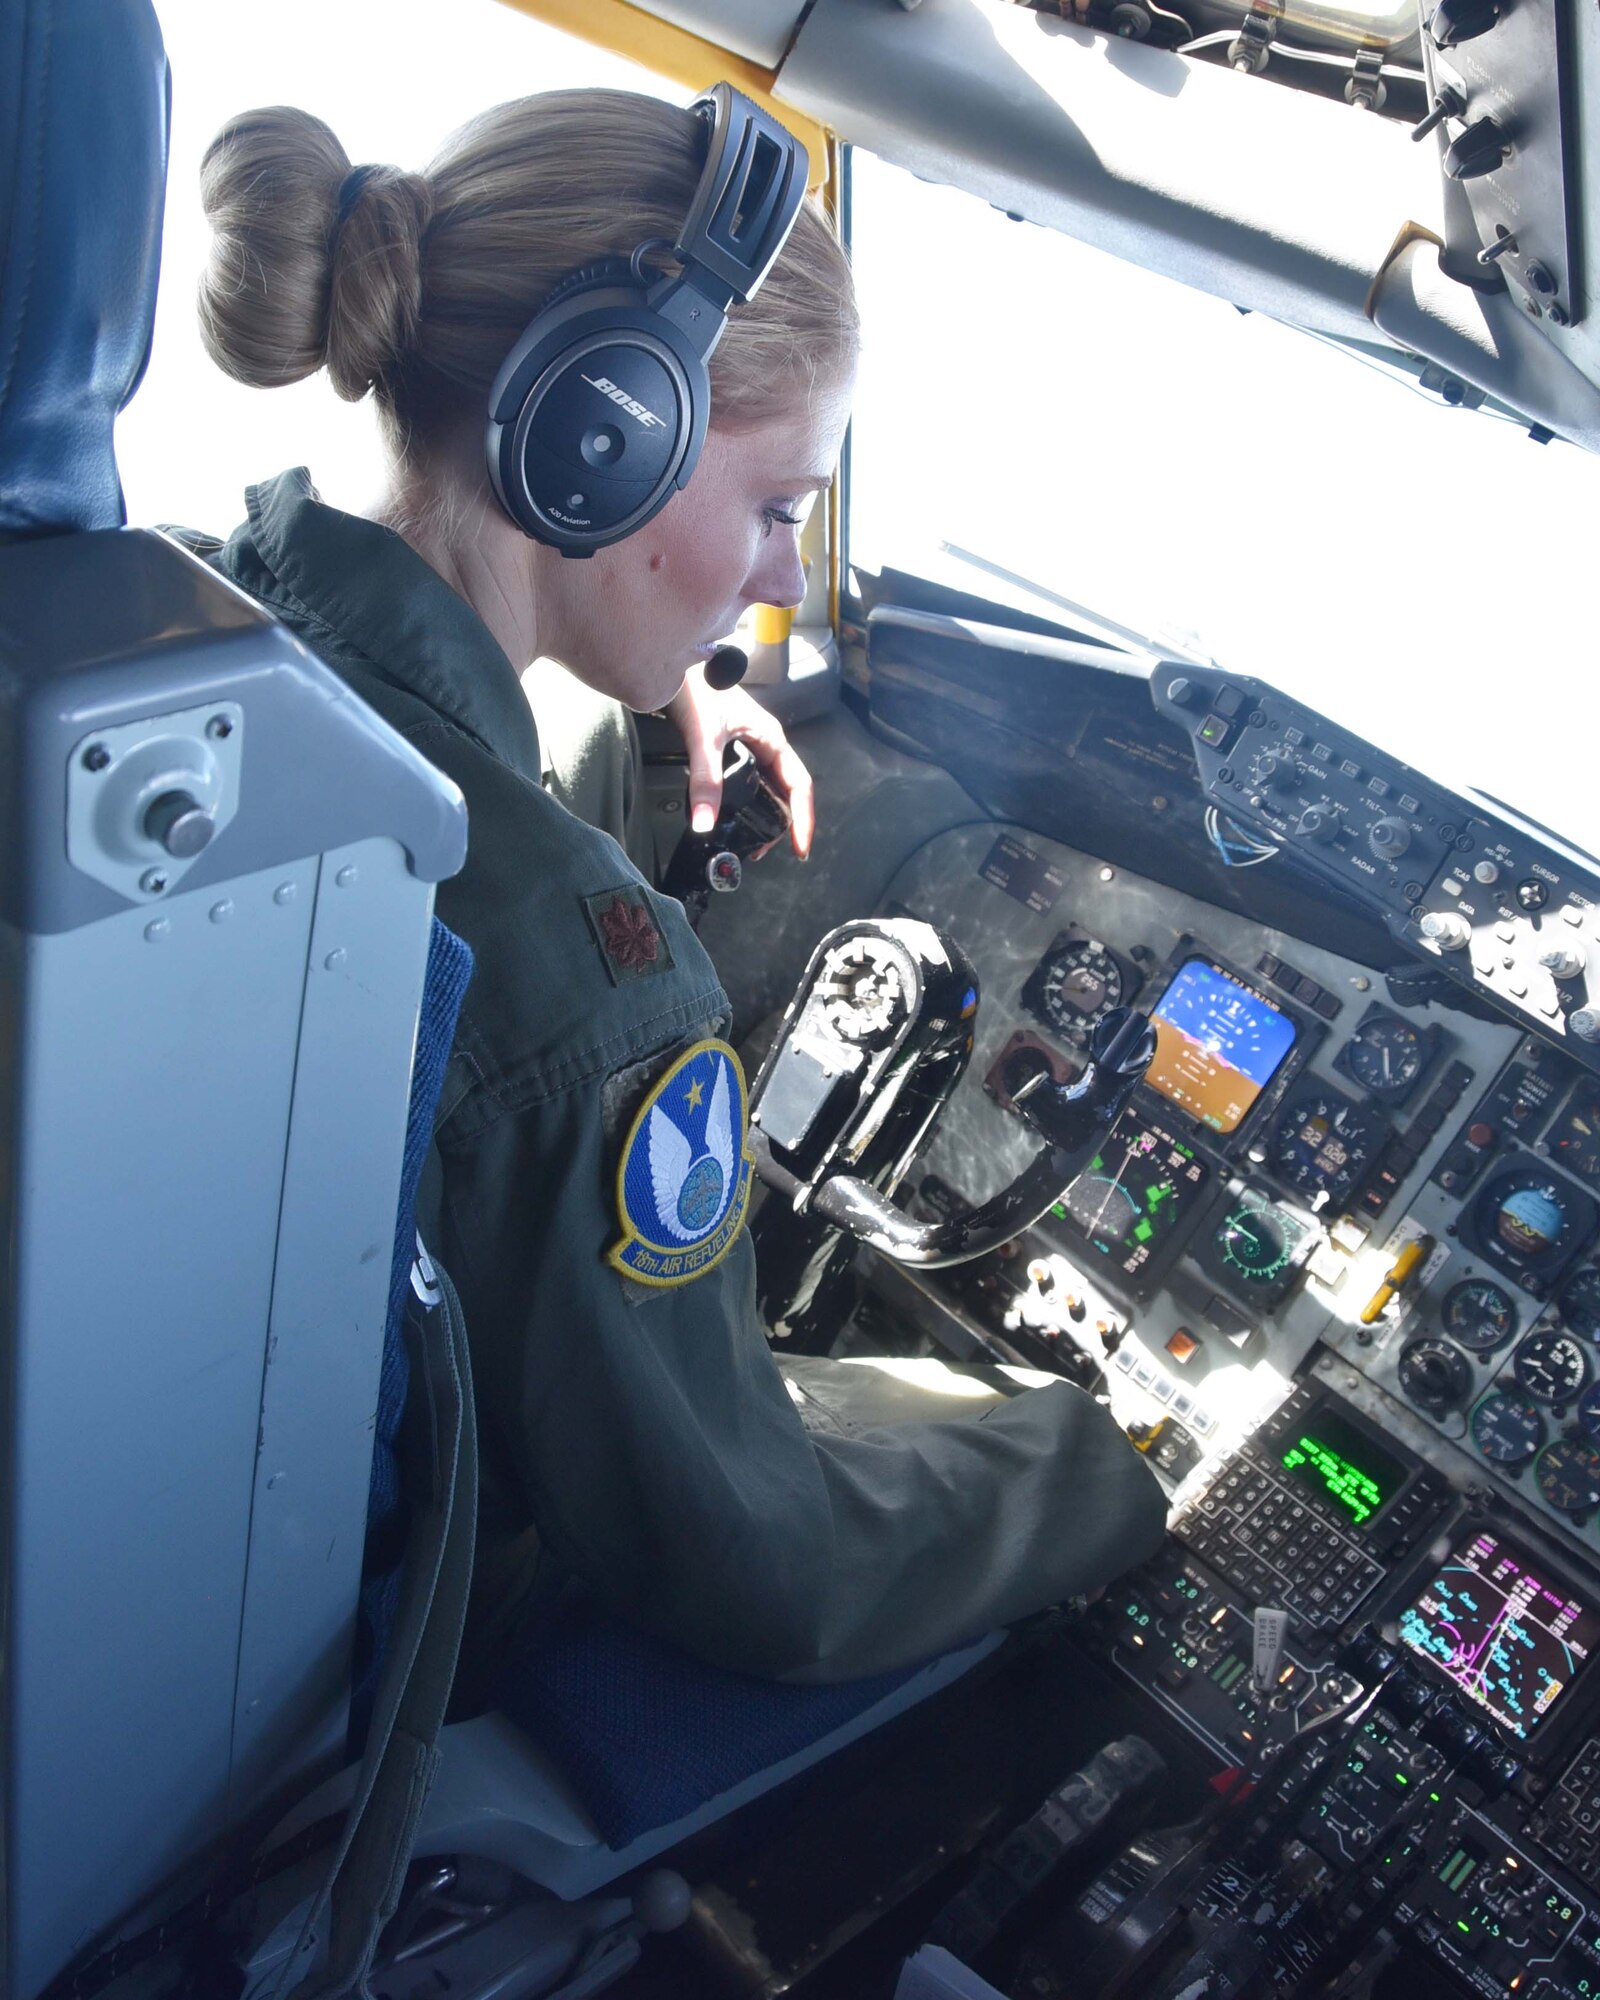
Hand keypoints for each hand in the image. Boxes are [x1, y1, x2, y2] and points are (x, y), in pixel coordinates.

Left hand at [665, 666, 814, 859]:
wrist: (671, 661)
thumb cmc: (696, 687)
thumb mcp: (703, 738)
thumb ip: (705, 782)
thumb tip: (706, 824)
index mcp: (771, 738)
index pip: (799, 786)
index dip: (803, 819)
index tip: (800, 848)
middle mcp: (765, 742)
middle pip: (785, 790)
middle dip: (782, 824)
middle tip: (765, 850)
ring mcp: (749, 743)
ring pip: (767, 786)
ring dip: (764, 814)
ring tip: (751, 839)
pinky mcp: (730, 744)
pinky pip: (748, 779)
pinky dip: (746, 802)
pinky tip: (732, 814)